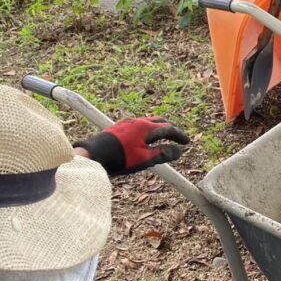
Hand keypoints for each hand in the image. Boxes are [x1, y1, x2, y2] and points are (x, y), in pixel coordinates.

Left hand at [76, 117, 190, 175]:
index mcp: (146, 127)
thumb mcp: (145, 159)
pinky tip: (145, 140)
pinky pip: (139, 126)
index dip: (179, 135)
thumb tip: (178, 151)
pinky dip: (148, 131)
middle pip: (159, 122)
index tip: (187, 142)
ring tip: (164, 139)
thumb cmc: (120, 158)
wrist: (94, 155)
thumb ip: (163, 154)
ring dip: (159, 130)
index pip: (168, 128)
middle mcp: (137, 122)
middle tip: (177, 138)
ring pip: (148, 123)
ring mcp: (127, 123)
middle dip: (171, 130)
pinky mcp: (119, 128)